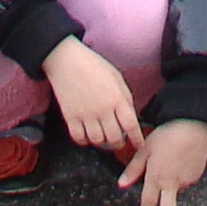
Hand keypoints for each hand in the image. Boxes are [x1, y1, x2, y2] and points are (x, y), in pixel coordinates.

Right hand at [43, 36, 144, 155]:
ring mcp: (86, 115)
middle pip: (114, 138)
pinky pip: (79, 138)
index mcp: (116, 98)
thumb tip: (131, 117)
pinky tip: (88, 136)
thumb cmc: (93, 65)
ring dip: (103, 143)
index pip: (131, 125)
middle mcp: (102, 109)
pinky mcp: (70, 117)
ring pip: (97, 140)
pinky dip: (85, 141)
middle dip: (119, 143)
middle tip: (120, 142)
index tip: (139, 145)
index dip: (137, 138)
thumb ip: (125, 98)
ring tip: (104, 139)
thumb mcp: (116, 77)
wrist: (67, 60)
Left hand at [120, 117, 206, 205]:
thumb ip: (133, 170)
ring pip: (175, 189)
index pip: (148, 204)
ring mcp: (186, 181)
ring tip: (170, 157)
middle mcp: (172, 183)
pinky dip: (180, 174)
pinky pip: (185, 180)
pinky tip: (181, 158)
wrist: (193, 125)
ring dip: (170, 182)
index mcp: (156, 178)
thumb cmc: (166, 135)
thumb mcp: (144, 150)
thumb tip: (122, 185)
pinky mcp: (196, 176)